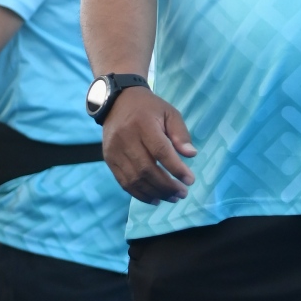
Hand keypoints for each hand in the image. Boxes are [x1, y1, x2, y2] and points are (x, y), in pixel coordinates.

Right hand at [101, 88, 196, 203]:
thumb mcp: (169, 112)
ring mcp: (115, 150)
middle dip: (167, 186)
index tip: (190, 180)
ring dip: (155, 193)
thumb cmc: (148, 108)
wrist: (117, 101)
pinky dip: (140, 194)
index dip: (176, 168)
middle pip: (147, 169)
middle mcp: (126, 138)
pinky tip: (154, 199)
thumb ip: (180, 133)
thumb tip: (191, 155)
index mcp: (143, 124)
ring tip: (172, 198)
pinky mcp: (109, 159)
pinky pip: (124, 182)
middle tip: (182, 193)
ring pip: (135, 179)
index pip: (160, 151)